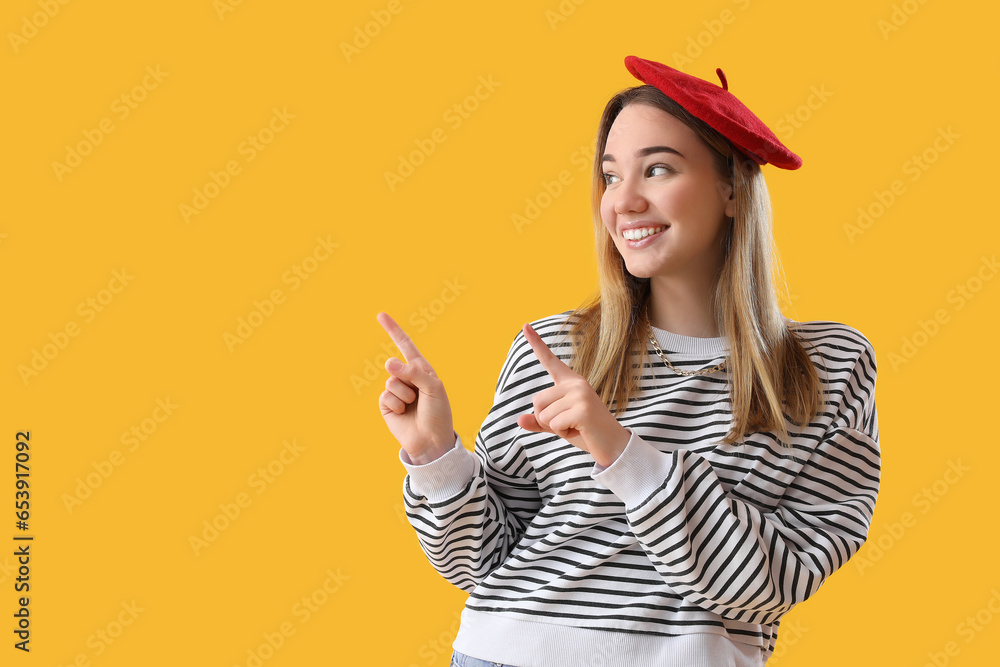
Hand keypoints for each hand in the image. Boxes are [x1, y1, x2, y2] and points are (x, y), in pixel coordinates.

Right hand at [376, 312, 456, 464]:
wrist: (432, 441)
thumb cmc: (438, 413)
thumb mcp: (433, 388)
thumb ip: (413, 372)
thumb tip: (388, 362)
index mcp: (421, 370)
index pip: (405, 346)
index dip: (393, 330)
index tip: (380, 315)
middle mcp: (407, 378)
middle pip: (396, 365)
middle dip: (407, 378)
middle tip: (419, 395)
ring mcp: (396, 391)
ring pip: (391, 381)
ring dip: (405, 394)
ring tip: (414, 405)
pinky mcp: (387, 405)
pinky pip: (385, 396)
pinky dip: (397, 404)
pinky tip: (405, 412)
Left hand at [516, 322, 630, 467]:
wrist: (613, 447)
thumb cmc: (586, 433)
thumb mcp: (559, 425)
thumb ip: (540, 421)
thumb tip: (519, 420)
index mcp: (570, 382)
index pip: (550, 360)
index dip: (536, 343)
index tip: (525, 325)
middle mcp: (576, 384)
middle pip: (537, 401)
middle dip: (546, 419)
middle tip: (570, 424)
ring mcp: (581, 394)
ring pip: (543, 414)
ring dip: (555, 427)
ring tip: (576, 427)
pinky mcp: (583, 409)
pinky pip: (554, 424)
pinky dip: (563, 433)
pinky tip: (580, 430)